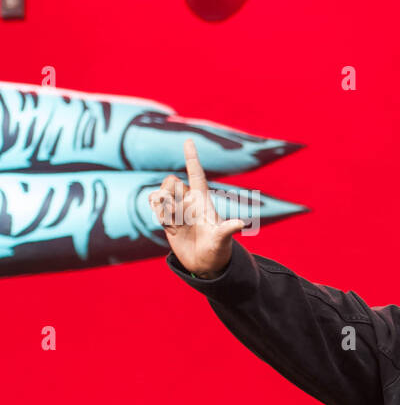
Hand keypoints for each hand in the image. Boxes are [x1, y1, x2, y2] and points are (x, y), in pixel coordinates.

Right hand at [148, 138, 244, 275]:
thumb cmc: (218, 250)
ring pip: (159, 194)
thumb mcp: (223, 241)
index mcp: (203, 200)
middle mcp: (188, 201)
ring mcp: (176, 209)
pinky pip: (153, 204)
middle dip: (171, 194)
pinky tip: (167, 224)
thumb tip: (241, 224)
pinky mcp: (165, 218)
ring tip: (176, 223)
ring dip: (164, 208)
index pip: (196, 174)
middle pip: (171, 180)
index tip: (188, 140)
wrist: (205, 264)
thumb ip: (227, 230)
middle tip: (181, 215)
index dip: (192, 157)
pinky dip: (157, 212)